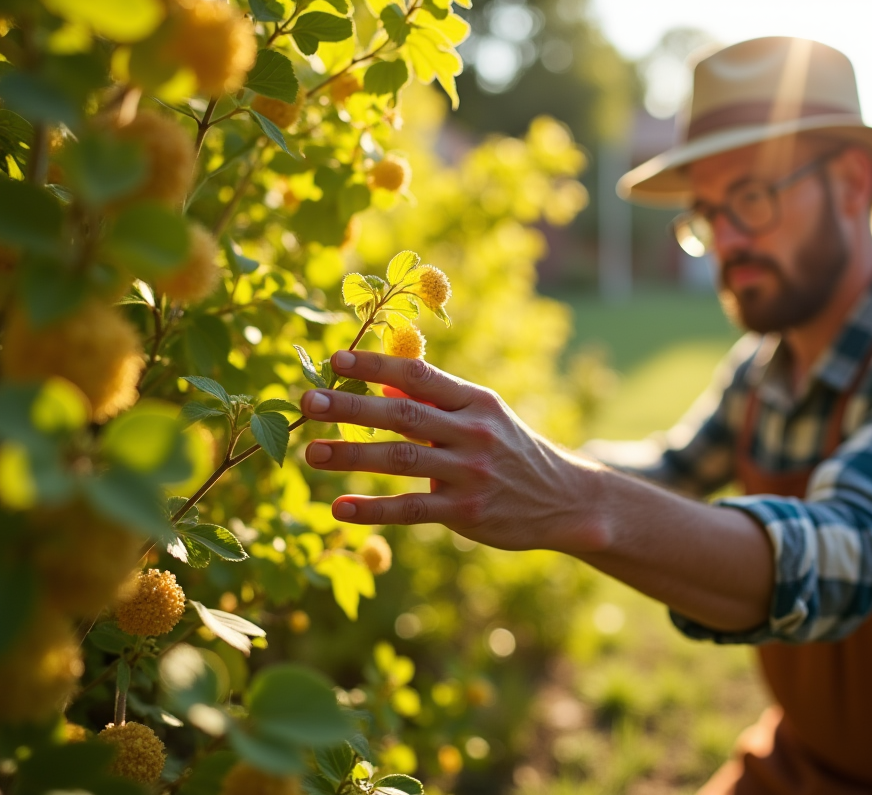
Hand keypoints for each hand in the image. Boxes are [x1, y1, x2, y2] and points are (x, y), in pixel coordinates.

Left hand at [298, 350, 609, 552]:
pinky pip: (412, 509)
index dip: (376, 366)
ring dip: (352, 454)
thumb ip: (436, 402)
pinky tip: (339, 508)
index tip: (336, 360)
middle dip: (352, 406)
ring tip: (312, 453)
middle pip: (404, 415)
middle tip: (308, 401)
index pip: (421, 376)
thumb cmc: (511, 451)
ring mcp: (471, 474)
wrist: (564, 499)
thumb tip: (381, 385)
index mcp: (476, 401)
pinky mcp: (467, 512)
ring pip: (402, 460)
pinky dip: (374, 509)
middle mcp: (474, 433)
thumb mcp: (482, 417)